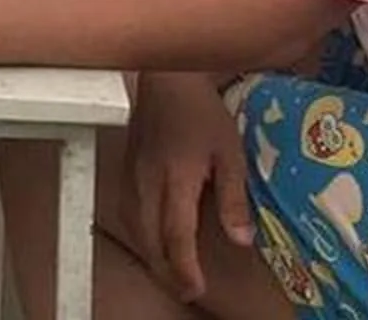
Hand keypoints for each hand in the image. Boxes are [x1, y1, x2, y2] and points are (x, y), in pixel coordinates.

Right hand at [128, 71, 255, 300]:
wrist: (167, 78)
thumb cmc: (202, 111)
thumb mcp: (229, 152)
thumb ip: (233, 198)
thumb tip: (241, 239)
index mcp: (176, 179)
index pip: (176, 235)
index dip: (185, 268)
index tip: (196, 288)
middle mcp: (148, 183)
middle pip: (151, 240)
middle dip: (168, 271)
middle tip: (188, 289)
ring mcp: (132, 177)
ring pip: (136, 229)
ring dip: (153, 256)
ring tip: (173, 272)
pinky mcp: (126, 171)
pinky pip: (128, 213)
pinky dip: (140, 234)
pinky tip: (152, 239)